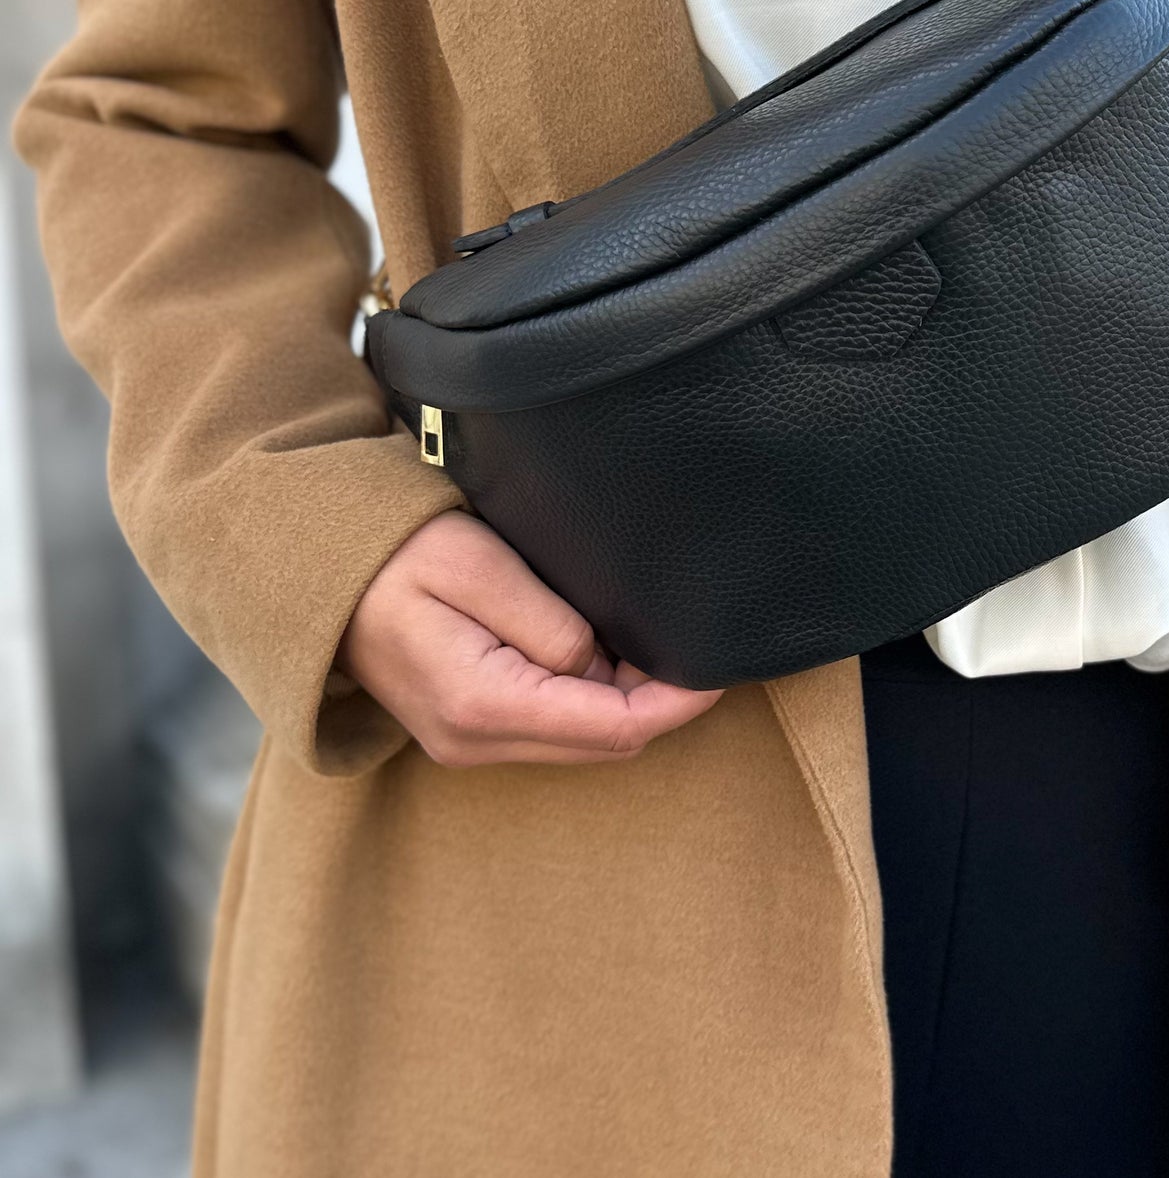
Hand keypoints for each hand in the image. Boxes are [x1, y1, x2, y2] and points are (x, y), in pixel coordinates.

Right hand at [340, 511, 719, 766]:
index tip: (720, 669)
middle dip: (662, 704)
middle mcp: (476, 740)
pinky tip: (612, 655)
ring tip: (662, 644)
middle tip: (701, 647)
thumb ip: (550, 622)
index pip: (612, 727)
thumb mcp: (478, 566)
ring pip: (583, 739)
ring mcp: (469, 741)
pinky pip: (553, 726)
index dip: (677, 702)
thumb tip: (602, 663)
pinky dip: (595, 700)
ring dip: (628, 702)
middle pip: (605, 743)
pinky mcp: (468, 725)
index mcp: (482, 704)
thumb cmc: (394, 555)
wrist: (316, 573)